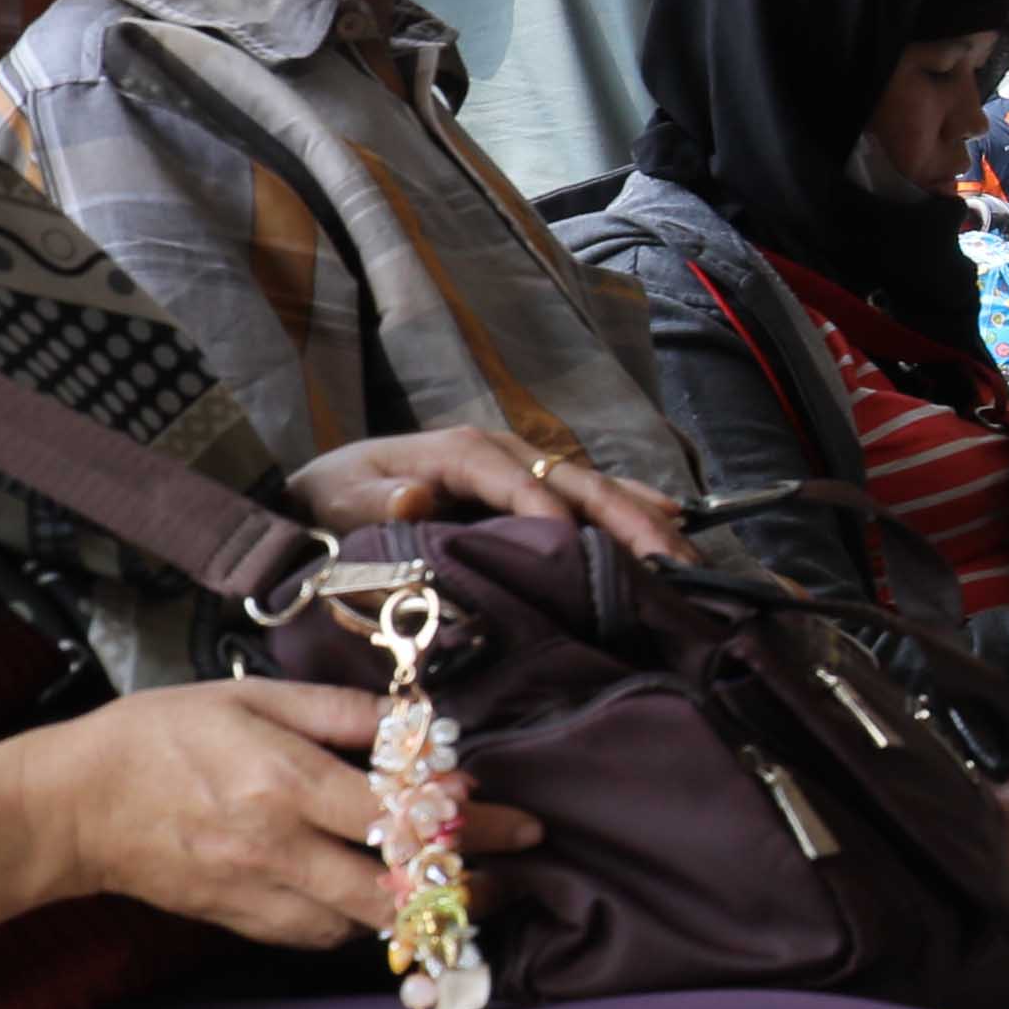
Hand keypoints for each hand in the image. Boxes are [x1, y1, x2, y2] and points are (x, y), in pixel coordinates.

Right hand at [0, 678, 493, 945]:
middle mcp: (276, 848)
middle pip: (391, 888)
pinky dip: (359, 923)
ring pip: (360, 923)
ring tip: (464, 894)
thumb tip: (416, 723)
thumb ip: (339, 713)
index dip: (464, 822)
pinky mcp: (239, 921)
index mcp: (283, 784)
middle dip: (462, 887)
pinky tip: (383, 902)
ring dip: (417, 913)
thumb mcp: (251, 699)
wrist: (71, 805)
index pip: (396, 814)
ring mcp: (256, 893)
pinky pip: (318, 935)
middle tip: (511, 875)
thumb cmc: (159, 737)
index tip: (514, 820)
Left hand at [297, 425, 686, 563]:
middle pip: (575, 481)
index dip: (546, 511)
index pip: (516, 479)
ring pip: (595, 489)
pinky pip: (591, 499)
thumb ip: (373, 499)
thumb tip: (415, 493)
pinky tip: (674, 527)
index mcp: (460, 451)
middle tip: (668, 558)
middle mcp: (502, 452)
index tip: (573, 548)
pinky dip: (634, 512)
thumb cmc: (331, 498)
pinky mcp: (530, 492)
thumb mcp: (339, 497)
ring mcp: (522, 470)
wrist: (322, 494)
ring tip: (686, 556)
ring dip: (644, 520)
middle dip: (626, 518)